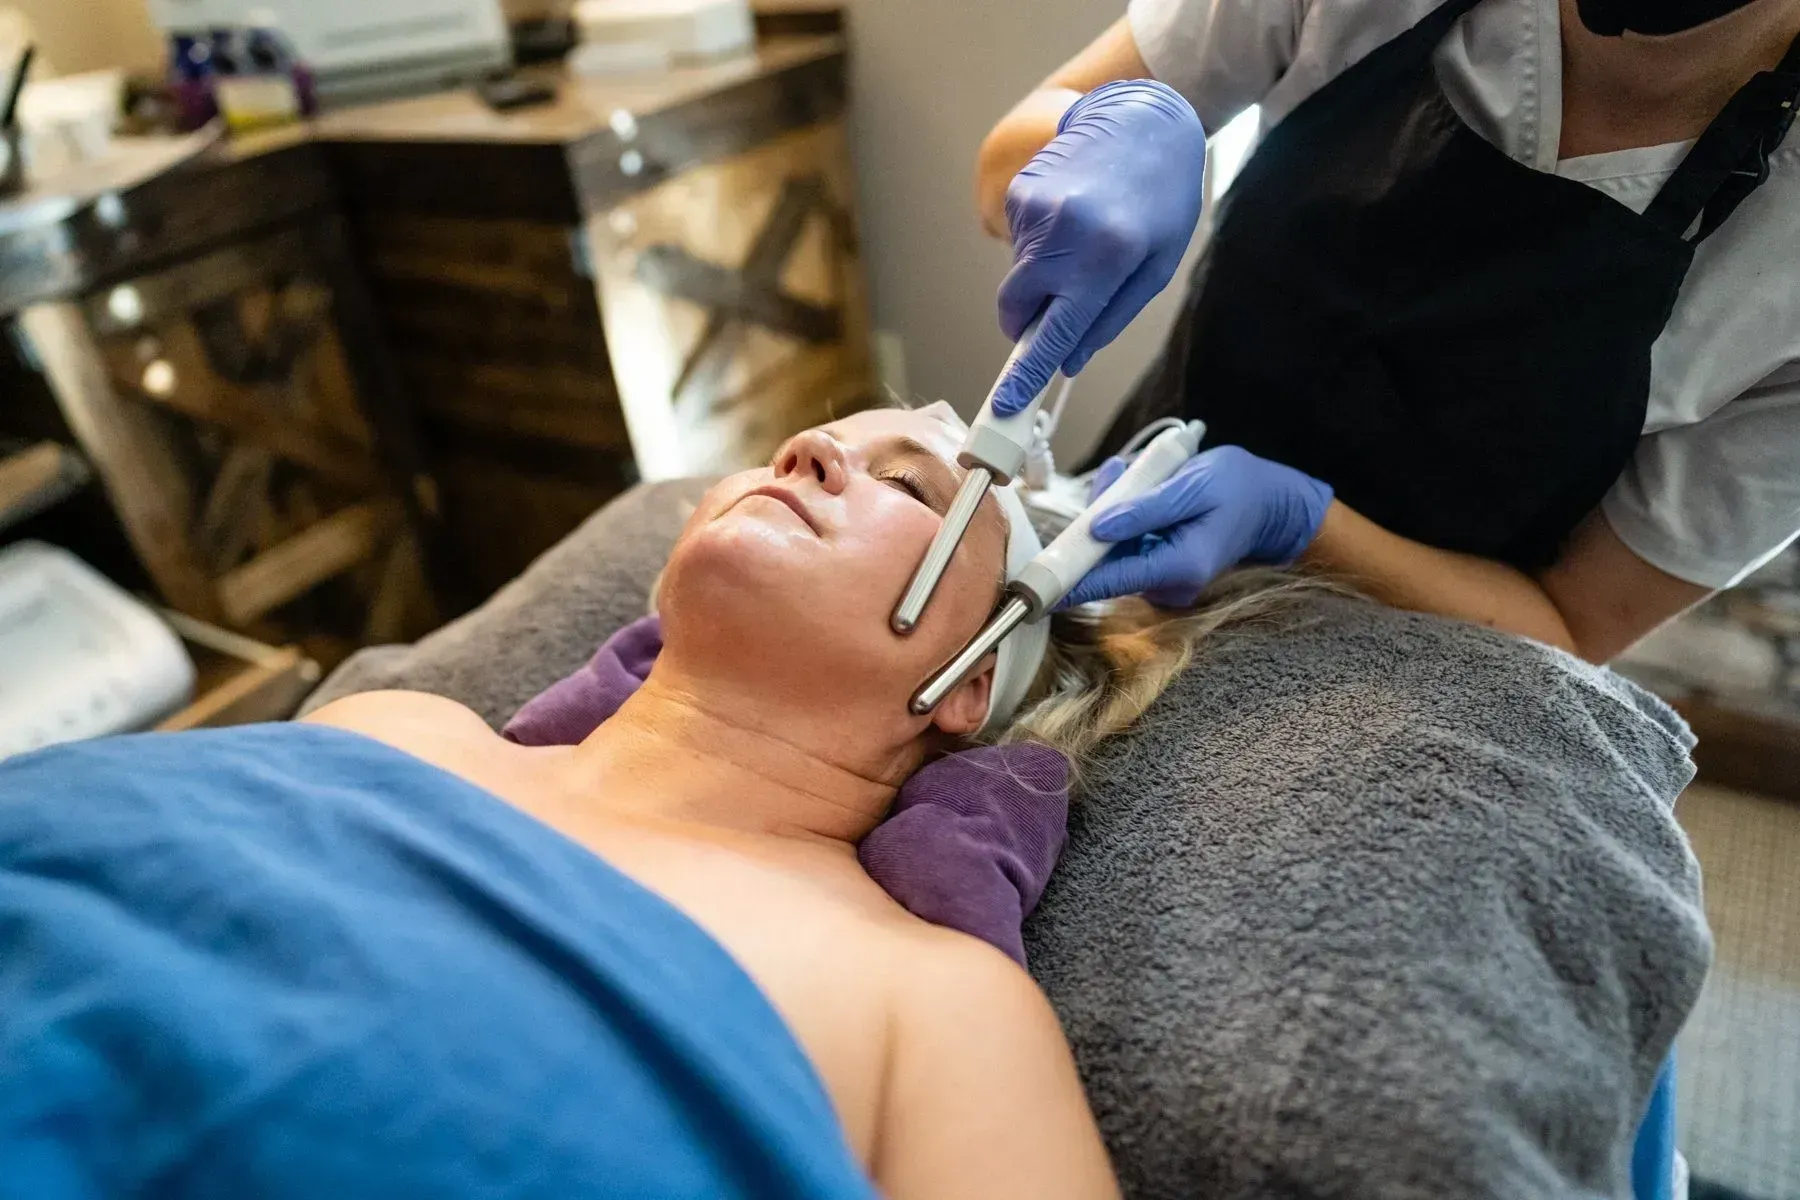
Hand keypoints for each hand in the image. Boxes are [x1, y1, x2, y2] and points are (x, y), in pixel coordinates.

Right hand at [992, 80, 1206, 415]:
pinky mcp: (1021, 194)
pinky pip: (1020, 243)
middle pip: (1017, 307)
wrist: (1144, 120)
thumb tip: (1068, 360)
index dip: (1029, 372)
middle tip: (1055, 313)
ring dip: (1043, 276)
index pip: (1056, 331)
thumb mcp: (1156, 266)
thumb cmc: (1161, 197)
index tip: (1006, 404)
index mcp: (1105, 258)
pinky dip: (1041, 245)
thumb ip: (1109, 317)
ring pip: (1019, 276)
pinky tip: (1073, 217)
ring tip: (1085, 240)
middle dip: (1027, 324)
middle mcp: (1063, 235)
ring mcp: (1035, 211)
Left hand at [1062, 446, 1334, 608]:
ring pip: (1112, 551)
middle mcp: (1169, 583)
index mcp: (1181, 566)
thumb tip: (1095, 527)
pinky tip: (1136, 487)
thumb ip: (1143, 508)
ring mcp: (1163, 579)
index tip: (1035, 589)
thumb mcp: (1192, 486)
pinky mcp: (1158, 568)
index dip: (1071, 582)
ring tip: (1136, 475)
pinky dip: (1120, 518)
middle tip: (1115, 480)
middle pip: (1106, 563)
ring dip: (1110, 515)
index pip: (1112, 579)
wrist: (1269, 502)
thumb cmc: (1237, 488)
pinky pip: (1123, 545)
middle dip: (1094, 526)